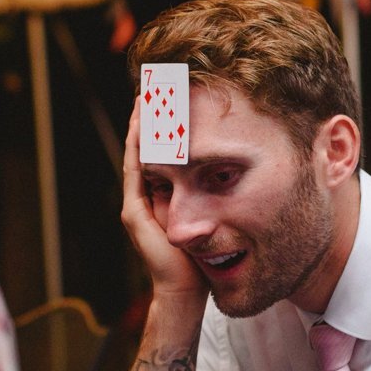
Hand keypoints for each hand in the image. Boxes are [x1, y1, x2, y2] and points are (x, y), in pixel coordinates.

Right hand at [119, 99, 205, 304]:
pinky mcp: (135, 212)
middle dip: (151, 114)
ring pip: (137, 151)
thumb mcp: (212, 217)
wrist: (187, 290)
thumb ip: (213, 194)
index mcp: (161, 196)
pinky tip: (142, 120)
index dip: (165, 124)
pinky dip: (138, 142)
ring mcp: (136, 203)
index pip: (161, 151)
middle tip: (156, 80)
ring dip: (141, 121)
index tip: (175, 93)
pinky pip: (135, 168)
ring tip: (147, 90)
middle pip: (145, 145)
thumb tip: (235, 167)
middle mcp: (144, 196)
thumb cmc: (204, 259)